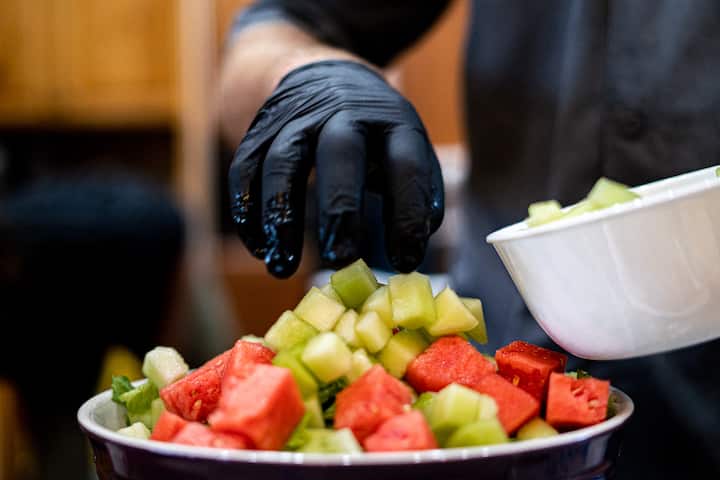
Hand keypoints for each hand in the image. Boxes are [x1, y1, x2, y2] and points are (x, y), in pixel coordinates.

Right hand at [229, 60, 443, 277]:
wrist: (322, 77)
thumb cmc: (375, 135)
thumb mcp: (407, 150)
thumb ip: (419, 195)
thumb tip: (409, 254)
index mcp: (392, 120)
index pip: (406, 163)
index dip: (407, 213)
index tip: (406, 260)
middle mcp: (343, 113)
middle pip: (339, 152)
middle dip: (339, 207)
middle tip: (340, 259)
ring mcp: (296, 118)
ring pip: (281, 162)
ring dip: (280, 216)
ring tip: (282, 267)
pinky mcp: (259, 130)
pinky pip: (245, 169)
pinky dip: (248, 211)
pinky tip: (262, 249)